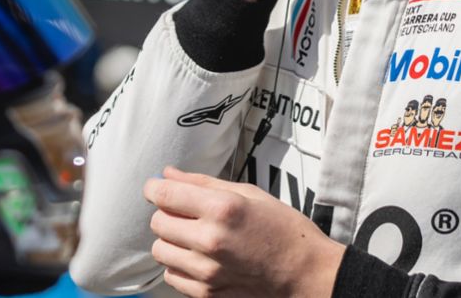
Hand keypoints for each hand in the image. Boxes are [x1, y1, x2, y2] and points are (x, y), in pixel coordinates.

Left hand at [144, 167, 343, 297]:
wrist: (306, 273)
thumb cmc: (283, 230)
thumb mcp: (249, 194)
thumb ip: (203, 183)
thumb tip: (169, 174)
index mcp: (222, 209)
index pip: (165, 194)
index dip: (154, 187)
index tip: (156, 187)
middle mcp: (211, 240)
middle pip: (157, 222)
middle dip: (166, 213)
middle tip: (184, 212)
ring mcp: (208, 271)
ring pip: (160, 250)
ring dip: (170, 240)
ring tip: (192, 236)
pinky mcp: (208, 293)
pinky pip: (172, 276)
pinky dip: (179, 265)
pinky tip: (199, 258)